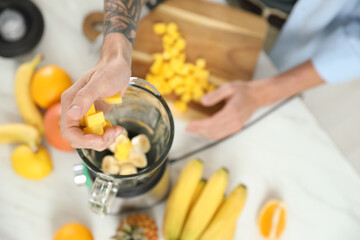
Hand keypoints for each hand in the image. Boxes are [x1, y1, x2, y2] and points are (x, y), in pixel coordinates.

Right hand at [61, 35, 130, 150]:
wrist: (119, 67)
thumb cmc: (110, 71)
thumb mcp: (100, 82)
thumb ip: (85, 97)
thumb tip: (72, 114)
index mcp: (70, 102)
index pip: (68, 131)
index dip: (83, 139)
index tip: (100, 138)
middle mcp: (74, 111)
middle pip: (77, 139)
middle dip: (95, 141)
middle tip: (113, 133)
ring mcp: (84, 116)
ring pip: (87, 140)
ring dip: (103, 140)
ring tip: (117, 130)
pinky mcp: (94, 118)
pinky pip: (96, 135)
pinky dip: (106, 137)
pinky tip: (116, 129)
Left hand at [186, 81, 261, 139]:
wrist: (257, 96)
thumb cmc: (244, 91)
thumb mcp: (229, 87)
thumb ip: (215, 94)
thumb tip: (202, 101)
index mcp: (232, 112)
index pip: (212, 122)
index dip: (199, 125)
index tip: (190, 124)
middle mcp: (235, 122)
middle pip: (213, 131)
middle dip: (199, 131)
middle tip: (188, 128)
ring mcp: (236, 126)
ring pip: (217, 135)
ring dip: (204, 134)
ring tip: (194, 130)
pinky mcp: (236, 128)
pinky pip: (222, 135)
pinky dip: (211, 134)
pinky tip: (204, 131)